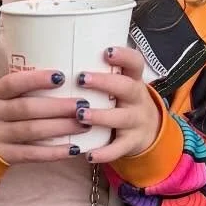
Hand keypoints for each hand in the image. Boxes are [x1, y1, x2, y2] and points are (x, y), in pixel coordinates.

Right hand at [0, 69, 85, 163]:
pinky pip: (32, 154)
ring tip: (84, 124)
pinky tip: (73, 148)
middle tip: (82, 105)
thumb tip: (62, 81)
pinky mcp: (5, 156)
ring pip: (32, 131)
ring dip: (60, 127)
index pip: (12, 83)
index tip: (61, 76)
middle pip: (27, 108)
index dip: (36, 79)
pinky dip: (53, 152)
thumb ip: (19, 92)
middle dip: (57, 106)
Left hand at [74, 45, 162, 161]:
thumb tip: (57, 54)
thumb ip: (99, 73)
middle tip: (82, 78)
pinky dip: (105, 153)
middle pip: (126, 87)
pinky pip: (119, 148)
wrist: (148, 131)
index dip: (124, 56)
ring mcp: (136, 121)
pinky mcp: (131, 142)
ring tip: (80, 115)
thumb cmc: (121, 101)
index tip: (106, 51)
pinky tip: (88, 154)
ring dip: (100, 116)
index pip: (135, 63)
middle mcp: (137, 98)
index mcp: (133, 80)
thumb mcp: (119, 85)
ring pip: (121, 118)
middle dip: (105, 83)